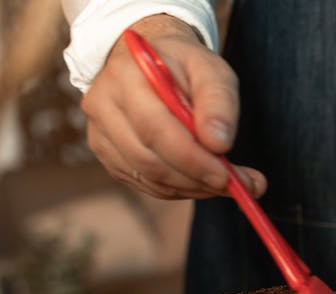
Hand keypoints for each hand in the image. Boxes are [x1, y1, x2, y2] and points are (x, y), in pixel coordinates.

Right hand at [81, 15, 265, 198]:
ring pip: (147, 177)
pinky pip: (144, 183)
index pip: (155, 129)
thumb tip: (219, 144)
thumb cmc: (184, 66)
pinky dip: (177, 188)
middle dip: (196, 179)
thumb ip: (219, 102)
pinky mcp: (106, 155)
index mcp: (125, 75)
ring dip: (191, 187)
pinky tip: (200, 179)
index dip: (192, 159)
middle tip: (236, 186)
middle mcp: (102, 105)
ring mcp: (99, 133)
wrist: (150, 63)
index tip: (227, 176)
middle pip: (148, 159)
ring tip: (225, 182)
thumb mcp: (210, 69)